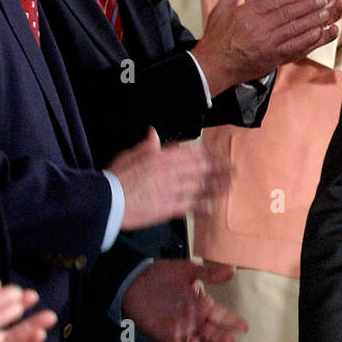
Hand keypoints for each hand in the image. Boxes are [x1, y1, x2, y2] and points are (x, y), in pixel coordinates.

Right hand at [107, 127, 228, 229]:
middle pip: (201, 168)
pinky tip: (212, 207)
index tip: (217, 154)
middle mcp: (171, 172)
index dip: (207, 153)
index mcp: (162, 157)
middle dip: (219, 169)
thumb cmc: (116, 177)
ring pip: (200, 186)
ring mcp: (172, 190)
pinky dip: (202, 206)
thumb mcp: (129, 154)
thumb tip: (153, 133)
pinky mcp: (168, 208)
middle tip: (232, 169)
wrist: (108, 200)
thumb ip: (146, 145)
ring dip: (217, 186)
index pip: (191, 152)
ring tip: (230, 185)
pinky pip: (190, 206)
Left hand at [121, 258, 245, 341]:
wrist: (134, 281)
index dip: (231, 321)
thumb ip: (208, 274)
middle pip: (210, 332)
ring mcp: (179, 328)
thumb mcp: (187, 270)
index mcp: (200, 304)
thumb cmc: (161, 274)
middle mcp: (192, 318)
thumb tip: (231, 271)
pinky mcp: (164, 336)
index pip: (219, 315)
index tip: (243, 326)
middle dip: (221, 338)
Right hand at [193, 0, 341, 95]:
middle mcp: (259, 26)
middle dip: (310, 3)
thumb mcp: (222, 10)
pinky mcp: (272, 58)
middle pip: (289, 12)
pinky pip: (294, 48)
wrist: (212, 66)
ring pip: (294, 28)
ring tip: (329, 11)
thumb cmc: (218, 38)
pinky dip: (308, 40)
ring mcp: (267, 43)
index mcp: (248, 12)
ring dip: (313, 19)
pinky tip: (320, 33)